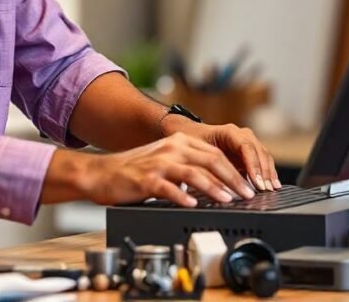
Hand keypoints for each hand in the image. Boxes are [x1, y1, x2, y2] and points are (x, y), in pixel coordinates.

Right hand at [42, 132, 256, 207]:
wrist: (101, 173)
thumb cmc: (133, 171)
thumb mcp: (164, 161)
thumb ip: (188, 166)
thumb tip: (216, 182)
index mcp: (178, 143)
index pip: (214, 153)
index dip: (234, 169)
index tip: (247, 184)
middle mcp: (170, 149)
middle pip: (209, 161)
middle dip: (232, 178)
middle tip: (247, 194)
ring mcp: (158, 164)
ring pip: (194, 173)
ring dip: (214, 187)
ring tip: (228, 200)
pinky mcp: (145, 180)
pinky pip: (168, 188)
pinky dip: (183, 196)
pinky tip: (193, 204)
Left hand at [162, 117, 280, 191]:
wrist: (190, 134)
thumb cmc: (191, 142)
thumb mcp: (196, 154)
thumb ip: (207, 169)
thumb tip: (217, 187)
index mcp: (228, 132)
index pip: (246, 147)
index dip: (253, 165)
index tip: (256, 182)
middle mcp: (241, 135)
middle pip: (258, 151)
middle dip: (263, 171)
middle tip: (266, 189)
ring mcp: (247, 142)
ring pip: (263, 155)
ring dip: (268, 173)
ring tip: (272, 189)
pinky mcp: (248, 152)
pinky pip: (262, 160)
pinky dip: (268, 172)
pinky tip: (273, 184)